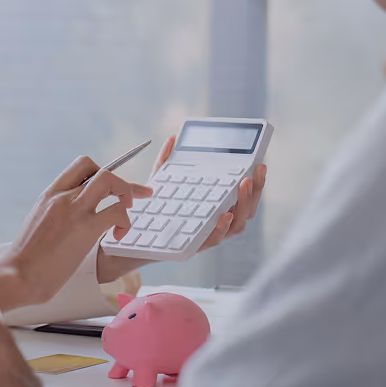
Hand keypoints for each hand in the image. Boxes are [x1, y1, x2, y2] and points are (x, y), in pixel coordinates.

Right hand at [0, 157, 152, 310]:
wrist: (18, 274)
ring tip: (127, 212)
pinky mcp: (86, 229)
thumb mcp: (38, 223)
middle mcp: (63, 196)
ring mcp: (75, 210)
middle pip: (100, 169)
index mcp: (50, 194)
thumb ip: (56, 213)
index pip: (81, 166)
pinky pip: (117, 212)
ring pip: (110, 181)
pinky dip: (125, 222)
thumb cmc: (26, 258)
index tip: (112, 185)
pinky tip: (119, 235)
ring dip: (126, 193)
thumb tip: (72, 218)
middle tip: (132, 197)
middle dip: (121, 181)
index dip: (101, 173)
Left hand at [97, 135, 266, 281]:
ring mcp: (204, 236)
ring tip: (243, 185)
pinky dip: (222, 227)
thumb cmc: (148, 212)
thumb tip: (173, 139)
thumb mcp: (159, 183)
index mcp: (212, 209)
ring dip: (243, 205)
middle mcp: (213, 224)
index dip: (255, 184)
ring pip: (236, 226)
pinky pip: (213, 240)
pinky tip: (225, 213)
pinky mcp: (192, 247)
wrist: (125, 239)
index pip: (241, 198)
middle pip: (245, 211)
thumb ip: (167, 162)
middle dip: (255, 191)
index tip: (259, 164)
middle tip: (257, 170)